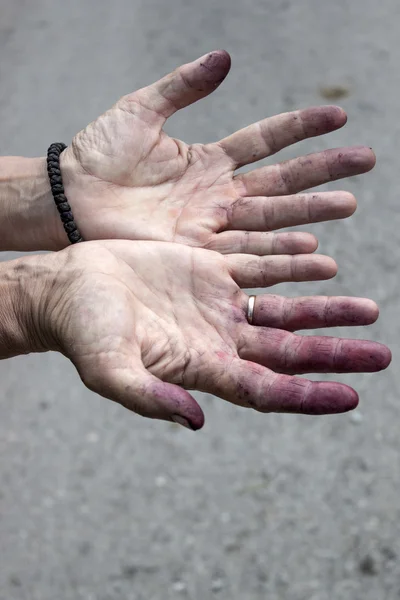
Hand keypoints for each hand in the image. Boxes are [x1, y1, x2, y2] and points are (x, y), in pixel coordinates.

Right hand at [26, 242, 389, 429]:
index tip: (350, 397)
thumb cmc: (83, 332)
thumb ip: (150, 398)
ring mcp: (216, 303)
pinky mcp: (208, 269)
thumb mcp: (109, 369)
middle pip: (289, 351)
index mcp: (200, 367)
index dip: (307, 395)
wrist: (68, 287)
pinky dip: (292, 263)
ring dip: (325, 310)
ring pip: (284, 309)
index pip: (266, 389)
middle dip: (334, 355)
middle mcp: (217, 339)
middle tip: (381, 356)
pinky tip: (323, 260)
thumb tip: (198, 422)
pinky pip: (260, 266)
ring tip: (368, 311)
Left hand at [59, 50, 373, 253]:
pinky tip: (309, 247)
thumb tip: (226, 58)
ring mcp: (211, 225)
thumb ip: (184, 86)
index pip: (267, 140)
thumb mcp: (142, 111)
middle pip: (280, 181)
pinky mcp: (197, 252)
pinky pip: (245, 251)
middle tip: (365, 162)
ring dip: (309, 212)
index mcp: (209, 160)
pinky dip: (277, 251)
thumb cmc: (99, 155)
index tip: (339, 116)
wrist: (69, 199)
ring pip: (270, 218)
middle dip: (322, 172)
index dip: (301, 127)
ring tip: (348, 204)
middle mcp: (218, 195)